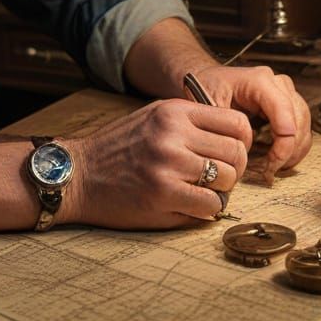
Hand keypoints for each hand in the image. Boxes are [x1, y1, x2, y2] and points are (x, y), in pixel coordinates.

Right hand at [63, 99, 251, 229]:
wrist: (79, 174)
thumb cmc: (118, 148)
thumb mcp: (152, 117)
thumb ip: (188, 122)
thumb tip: (232, 139)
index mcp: (174, 111)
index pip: (236, 122)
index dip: (241, 142)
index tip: (230, 154)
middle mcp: (173, 132)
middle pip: (236, 152)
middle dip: (234, 170)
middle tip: (219, 179)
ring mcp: (168, 163)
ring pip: (228, 179)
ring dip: (221, 191)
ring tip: (203, 192)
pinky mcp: (163, 194)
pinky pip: (210, 205)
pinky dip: (207, 209)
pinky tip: (192, 206)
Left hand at [187, 63, 311, 181]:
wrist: (209, 80)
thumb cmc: (207, 88)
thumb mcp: (209, 104)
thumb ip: (226, 125)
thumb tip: (244, 149)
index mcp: (259, 81)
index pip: (284, 112)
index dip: (284, 143)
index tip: (273, 163)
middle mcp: (277, 83)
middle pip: (299, 120)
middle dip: (289, 150)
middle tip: (272, 170)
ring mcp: (285, 92)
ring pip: (304, 125)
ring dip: (295, 150)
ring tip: (276, 167)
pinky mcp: (288, 103)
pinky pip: (302, 127)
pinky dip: (295, 146)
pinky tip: (281, 159)